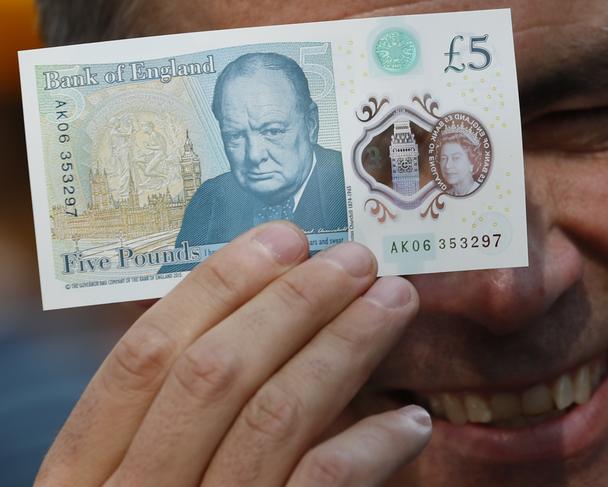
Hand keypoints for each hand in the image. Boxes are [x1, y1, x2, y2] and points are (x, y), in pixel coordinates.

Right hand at [35, 222, 430, 485]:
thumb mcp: (138, 480)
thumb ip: (176, 417)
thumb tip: (259, 321)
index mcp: (82, 473)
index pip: (146, 353)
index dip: (217, 287)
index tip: (281, 238)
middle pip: (217, 372)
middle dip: (294, 302)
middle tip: (355, 258)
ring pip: (276, 417)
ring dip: (344, 348)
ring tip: (394, 303)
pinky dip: (369, 448)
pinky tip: (410, 421)